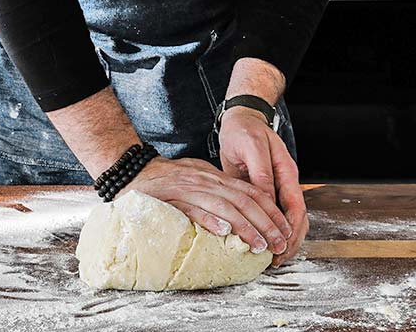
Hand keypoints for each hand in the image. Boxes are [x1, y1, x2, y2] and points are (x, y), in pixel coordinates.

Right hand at [118, 157, 291, 254]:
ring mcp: (190, 189)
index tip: (284, 229)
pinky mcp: (172, 199)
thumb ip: (214, 193)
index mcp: (215, 178)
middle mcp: (207, 181)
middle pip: (244, 200)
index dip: (271, 211)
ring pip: (225, 206)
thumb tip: (232, 218)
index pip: (251, 192)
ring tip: (259, 245)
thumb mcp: (195, 180)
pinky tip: (224, 233)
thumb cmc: (163, 180)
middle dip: (266, 223)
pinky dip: (210, 220)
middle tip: (279, 243)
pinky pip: (193, 209)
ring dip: (245, 226)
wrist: (132, 170)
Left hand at [218, 107, 307, 265]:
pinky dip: (269, 230)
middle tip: (276, 262)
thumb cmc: (244, 131)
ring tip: (271, 259)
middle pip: (296, 219)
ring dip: (282, 239)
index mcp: (286, 172)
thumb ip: (261, 173)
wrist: (240, 121)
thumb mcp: (251, 147)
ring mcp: (276, 188)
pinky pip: (272, 215)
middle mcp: (285, 183)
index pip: (295, 208)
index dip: (290, 231)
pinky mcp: (264, 192)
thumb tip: (267, 199)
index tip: (280, 248)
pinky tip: (261, 242)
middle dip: (289, 242)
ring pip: (287, 220)